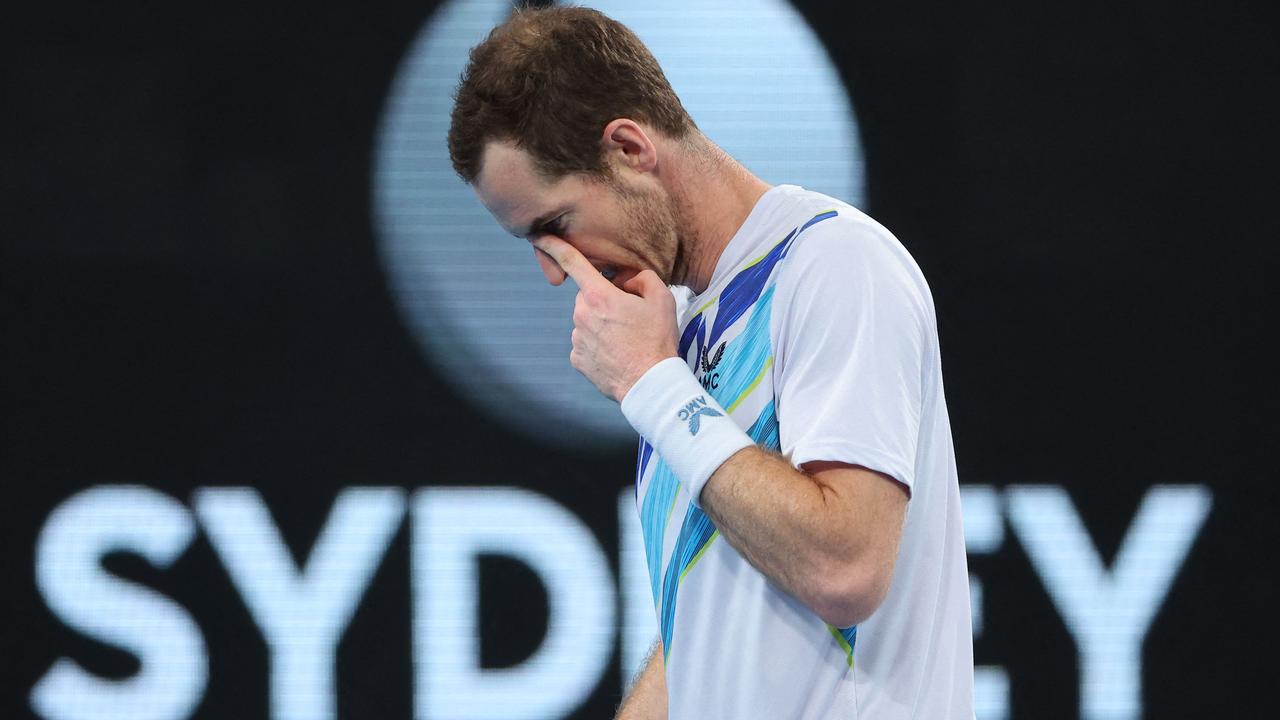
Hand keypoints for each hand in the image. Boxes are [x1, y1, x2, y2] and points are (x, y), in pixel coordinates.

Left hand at [532, 236, 677, 401]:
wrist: (651, 383)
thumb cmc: (657, 340)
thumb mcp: (662, 299)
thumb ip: (642, 278)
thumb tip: (625, 279)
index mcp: (599, 296)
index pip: (571, 262)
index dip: (554, 245)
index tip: (539, 235)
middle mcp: (582, 315)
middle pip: (588, 297)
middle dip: (604, 301)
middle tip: (629, 318)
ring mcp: (577, 339)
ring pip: (587, 322)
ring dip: (602, 326)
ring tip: (627, 340)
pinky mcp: (577, 360)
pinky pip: (586, 345)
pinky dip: (598, 347)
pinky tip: (617, 354)